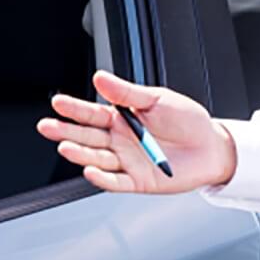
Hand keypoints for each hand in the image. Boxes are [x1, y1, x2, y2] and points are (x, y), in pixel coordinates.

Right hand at [36, 71, 236, 193]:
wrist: (212, 146)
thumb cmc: (187, 120)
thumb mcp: (157, 99)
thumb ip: (128, 93)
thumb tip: (100, 78)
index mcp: (122, 119)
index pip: (92, 114)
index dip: (74, 108)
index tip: (58, 102)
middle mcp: (120, 142)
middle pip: (88, 137)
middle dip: (66, 132)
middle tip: (47, 126)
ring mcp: (128, 162)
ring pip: (98, 159)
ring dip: (80, 154)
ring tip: (65, 147)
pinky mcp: (139, 181)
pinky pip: (116, 182)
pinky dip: (102, 178)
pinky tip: (89, 171)